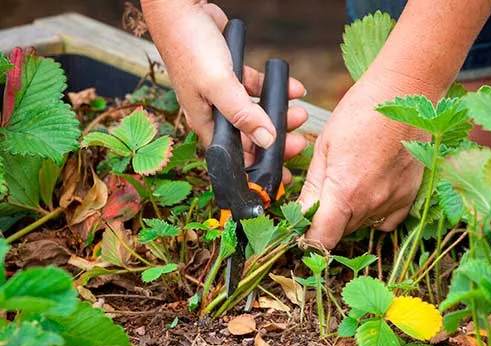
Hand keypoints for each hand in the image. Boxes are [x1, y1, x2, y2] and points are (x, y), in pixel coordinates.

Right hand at [141, 0, 308, 182]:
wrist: (183, 8)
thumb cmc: (190, 47)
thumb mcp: (218, 85)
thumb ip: (243, 114)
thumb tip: (267, 141)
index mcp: (205, 123)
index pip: (235, 157)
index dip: (258, 168)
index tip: (281, 176)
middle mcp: (214, 112)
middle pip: (250, 137)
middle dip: (276, 142)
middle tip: (300, 143)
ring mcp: (224, 94)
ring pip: (258, 114)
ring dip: (280, 115)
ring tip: (301, 114)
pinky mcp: (233, 75)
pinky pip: (258, 89)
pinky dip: (276, 90)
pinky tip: (294, 89)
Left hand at [298, 73, 427, 248]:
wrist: (404, 95)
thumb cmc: (359, 113)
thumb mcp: (324, 147)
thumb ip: (312, 189)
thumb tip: (299, 216)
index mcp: (344, 192)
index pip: (321, 240)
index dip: (308, 238)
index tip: (303, 226)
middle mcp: (370, 204)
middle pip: (340, 232)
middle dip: (327, 220)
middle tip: (325, 190)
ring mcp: (393, 203)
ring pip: (360, 225)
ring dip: (349, 214)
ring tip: (350, 179)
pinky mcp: (409, 197)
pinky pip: (386, 220)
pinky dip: (373, 212)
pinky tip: (370, 188)